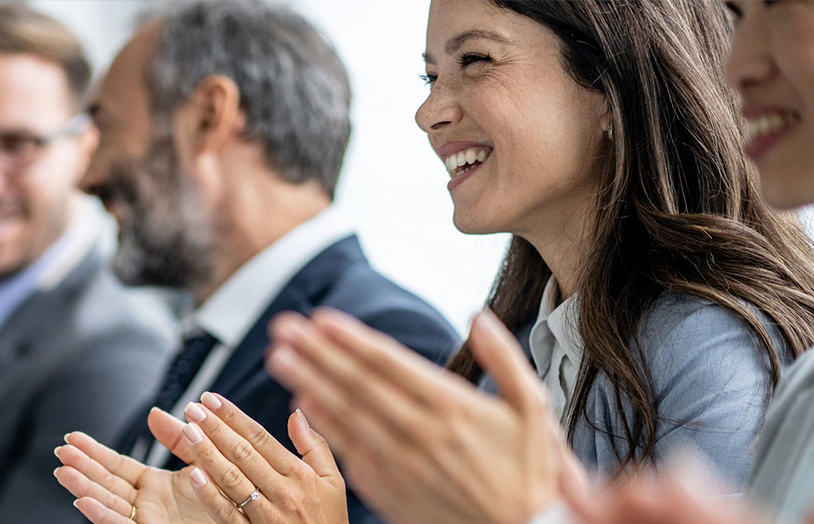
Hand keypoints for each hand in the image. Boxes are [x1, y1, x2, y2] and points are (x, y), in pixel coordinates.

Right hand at [54, 427, 223, 523]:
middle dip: (82, 467)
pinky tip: (83, 500)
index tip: (72, 438)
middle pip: (106, 484)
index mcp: (156, 487)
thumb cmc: (231, 502)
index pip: (117, 467)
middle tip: (60, 450)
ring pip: (109, 504)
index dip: (94, 453)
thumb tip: (152, 412)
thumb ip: (180, 439)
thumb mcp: (203, 462)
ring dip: (84, 487)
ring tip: (63, 470)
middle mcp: (147, 505)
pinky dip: (102, 515)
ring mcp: (148, 521)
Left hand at [176, 392, 345, 523]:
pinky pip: (228, 514)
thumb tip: (297, 412)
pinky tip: (193, 475)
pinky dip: (211, 495)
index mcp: (300, 475)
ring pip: (233, 479)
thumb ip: (315, 446)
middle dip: (215, 427)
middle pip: (243, 454)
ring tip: (188, 431)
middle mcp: (283, 492)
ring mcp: (267, 515)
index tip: (212, 399)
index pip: (260, 438)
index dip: (234, 416)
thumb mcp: (333, 482)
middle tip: (193, 407)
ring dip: (207, 453)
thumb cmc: (329, 520)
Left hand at [266, 309, 584, 523]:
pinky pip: (350, 455)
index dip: (352, 340)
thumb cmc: (531, 471)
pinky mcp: (393, 491)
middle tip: (282, 328)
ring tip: (278, 359)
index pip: (390, 364)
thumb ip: (505, 359)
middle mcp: (422, 433)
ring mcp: (403, 464)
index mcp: (453, 407)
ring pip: (347, 417)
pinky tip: (303, 406)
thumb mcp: (534, 409)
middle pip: (358, 385)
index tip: (320, 319)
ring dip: (309, 384)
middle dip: (316, 353)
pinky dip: (325, 428)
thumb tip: (478, 315)